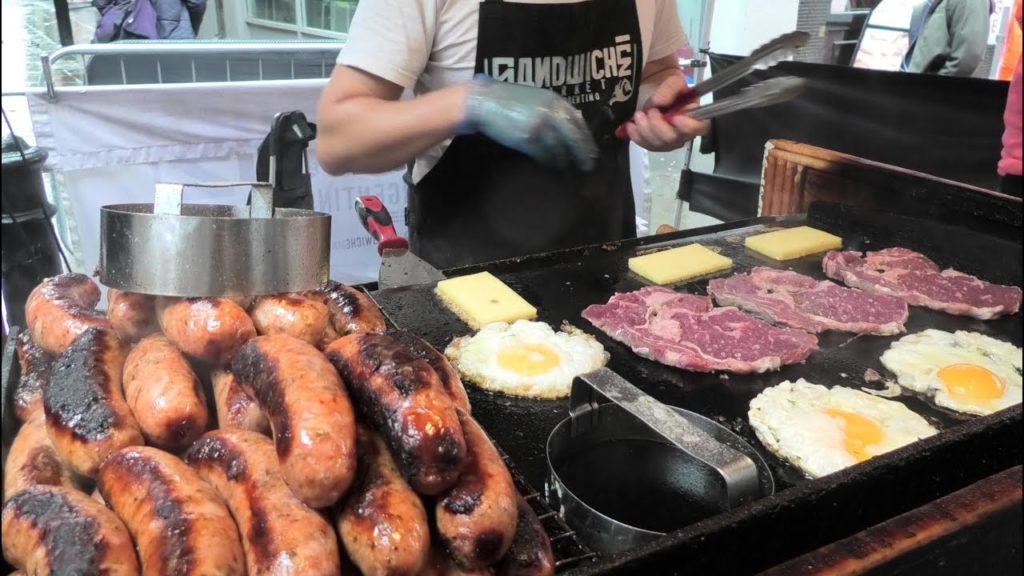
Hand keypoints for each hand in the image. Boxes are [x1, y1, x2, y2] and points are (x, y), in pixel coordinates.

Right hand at [459, 75, 598, 170]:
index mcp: (555, 101)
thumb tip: (567, 126)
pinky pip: (543, 155)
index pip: (578, 122)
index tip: (590, 150)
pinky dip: (547, 163)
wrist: (484, 101)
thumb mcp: (535, 98)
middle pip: (574, 138)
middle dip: (582, 154)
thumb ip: (552, 109)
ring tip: (567, 171)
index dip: (586, 139)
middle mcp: (551, 113)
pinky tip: (548, 168)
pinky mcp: (528, 139)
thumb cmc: (508, 100)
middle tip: (587, 167)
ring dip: (564, 161)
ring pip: (559, 149)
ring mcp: (540, 126)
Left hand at [624, 73, 709, 151]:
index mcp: (695, 116)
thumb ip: (669, 88)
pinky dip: (636, 135)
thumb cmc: (669, 88)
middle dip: (658, 126)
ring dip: (645, 130)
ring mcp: (669, 141)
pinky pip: (646, 145)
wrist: (655, 90)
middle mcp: (684, 133)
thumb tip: (659, 103)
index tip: (675, 117)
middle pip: (674, 139)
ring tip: (638, 115)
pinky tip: (631, 125)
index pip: (699, 127)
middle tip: (649, 111)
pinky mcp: (654, 144)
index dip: (688, 126)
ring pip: (658, 144)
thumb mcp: (673, 80)